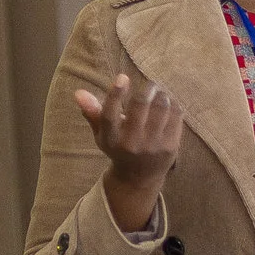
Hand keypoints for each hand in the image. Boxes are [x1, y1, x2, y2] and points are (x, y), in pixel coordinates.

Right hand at [73, 73, 182, 232]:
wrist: (140, 177)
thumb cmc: (119, 148)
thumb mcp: (103, 134)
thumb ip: (92, 112)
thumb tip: (78, 92)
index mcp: (111, 138)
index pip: (110, 113)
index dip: (115, 93)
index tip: (123, 77)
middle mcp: (131, 143)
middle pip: (139, 104)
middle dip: (147, 88)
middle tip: (150, 84)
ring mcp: (153, 145)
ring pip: (160, 107)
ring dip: (162, 95)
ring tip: (160, 94)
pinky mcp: (171, 146)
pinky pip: (176, 116)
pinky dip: (173, 104)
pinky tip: (169, 104)